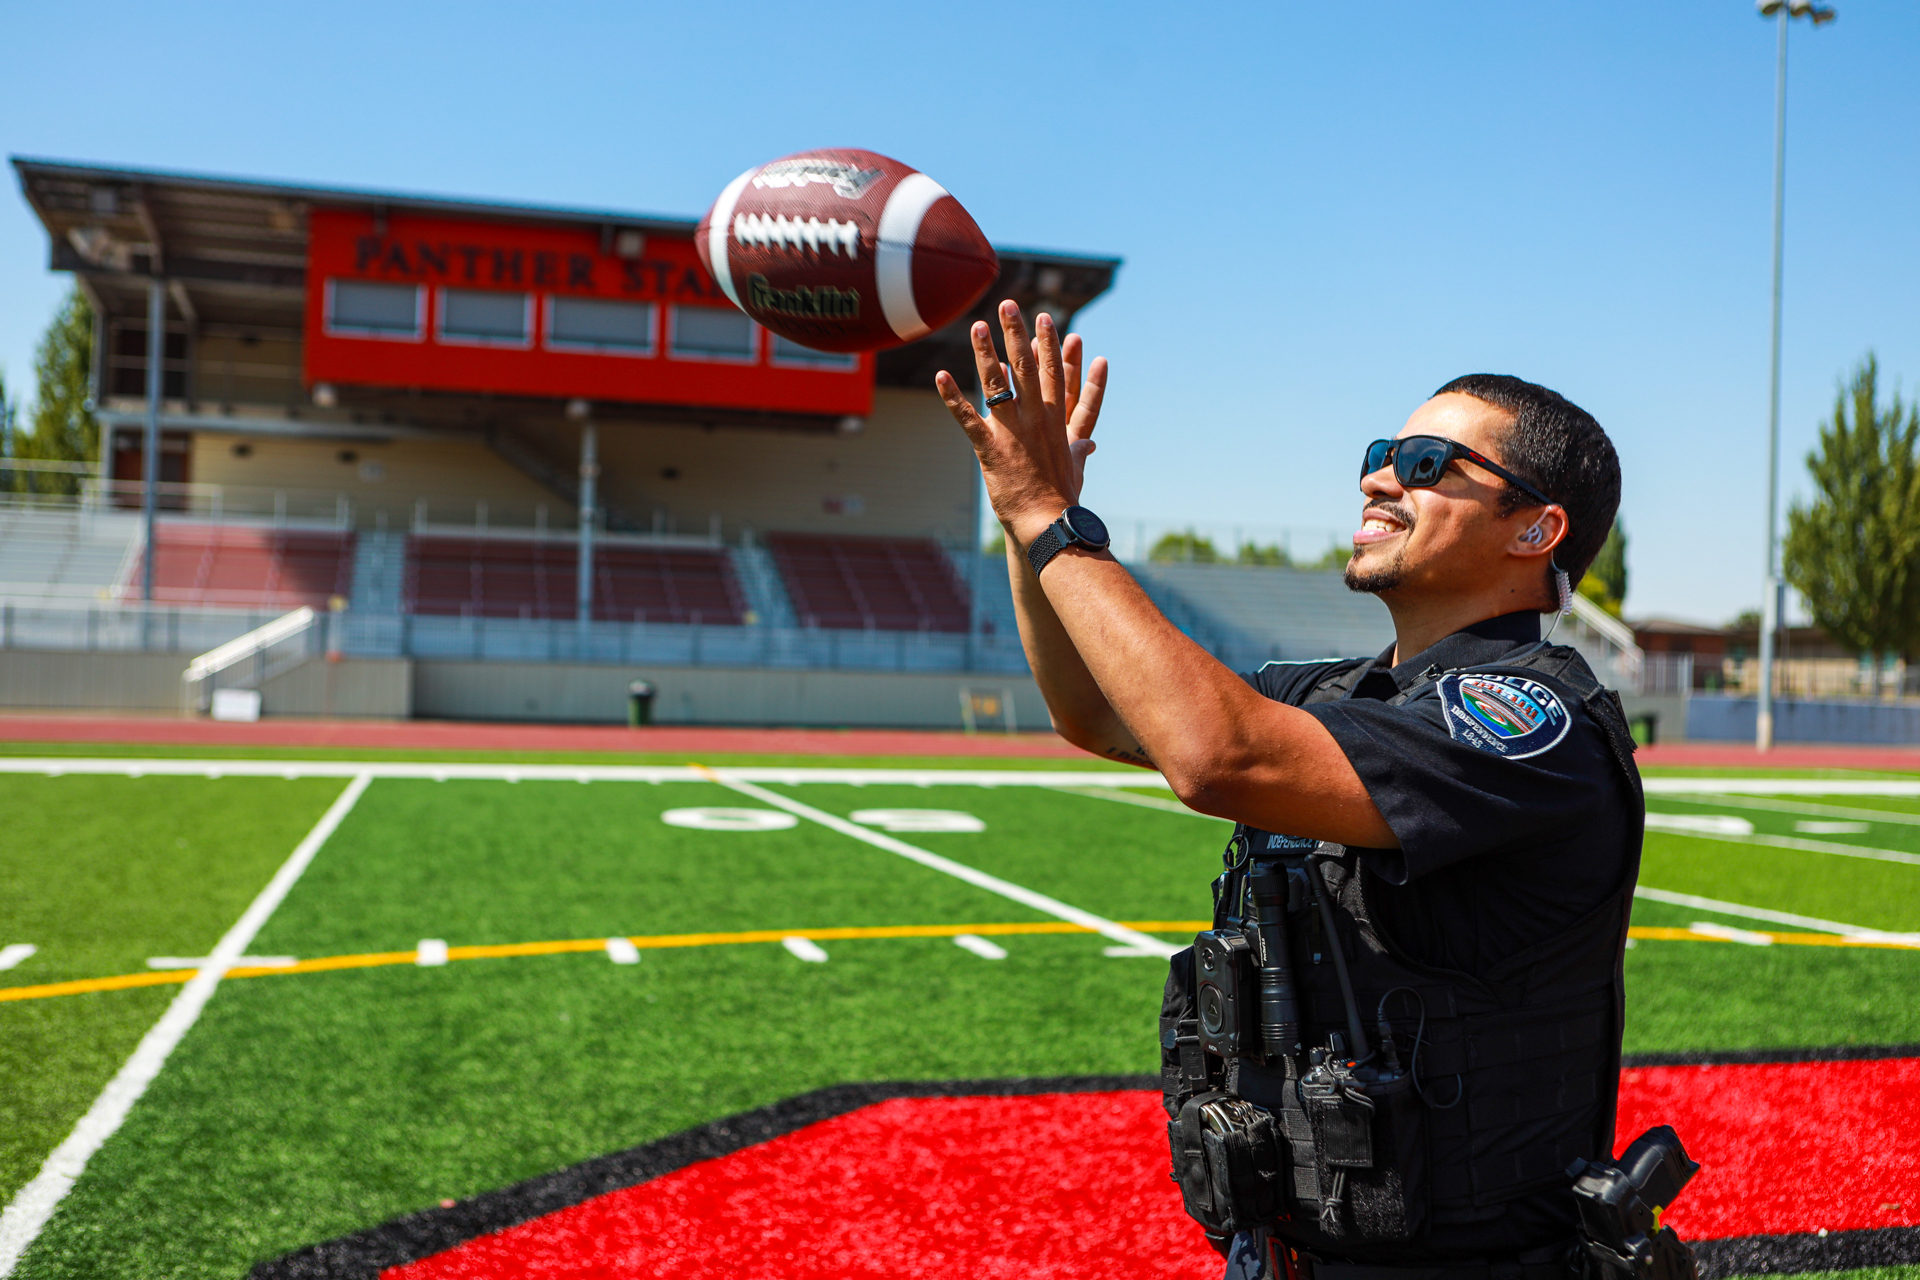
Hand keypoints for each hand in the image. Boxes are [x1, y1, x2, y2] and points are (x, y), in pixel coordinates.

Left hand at [936, 301, 1107, 546]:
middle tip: (1008, 305)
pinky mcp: (990, 447)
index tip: (1042, 318)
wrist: (1048, 521)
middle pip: (1025, 365)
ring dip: (985, 353)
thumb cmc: (1062, 497)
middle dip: (1016, 332)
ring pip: (997, 384)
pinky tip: (940, 376)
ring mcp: (1012, 430)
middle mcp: (1035, 417)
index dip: (1047, 342)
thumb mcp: (1074, 468)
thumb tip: (1090, 446)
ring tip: (976, 326)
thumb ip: (1079, 450)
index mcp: (1055, 418)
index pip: (1052, 371)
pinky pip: (967, 417)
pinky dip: (952, 397)